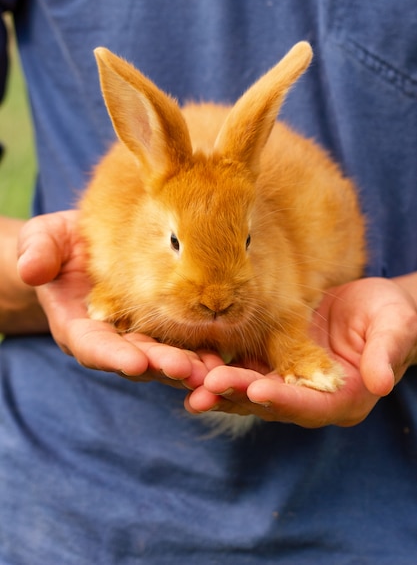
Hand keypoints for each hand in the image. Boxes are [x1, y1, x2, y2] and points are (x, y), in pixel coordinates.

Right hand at [17, 210, 208, 388]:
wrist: (90, 244)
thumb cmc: (62, 243)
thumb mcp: (44, 240)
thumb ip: (37, 252)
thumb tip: (31, 270)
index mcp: (79, 325)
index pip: (94, 347)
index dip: (114, 357)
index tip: (135, 363)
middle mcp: (112, 339)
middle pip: (137, 359)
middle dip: (161, 366)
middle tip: (187, 370)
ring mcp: (140, 336)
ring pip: (165, 358)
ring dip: (190, 367)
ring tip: (215, 370)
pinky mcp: (165, 328)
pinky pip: (185, 344)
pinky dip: (204, 352)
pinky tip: (226, 355)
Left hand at [185, 278, 416, 426]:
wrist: (375, 306)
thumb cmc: (393, 317)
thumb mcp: (397, 329)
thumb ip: (387, 354)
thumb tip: (382, 384)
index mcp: (342, 398)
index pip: (309, 405)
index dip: (283, 399)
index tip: (257, 390)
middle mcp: (308, 398)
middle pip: (268, 400)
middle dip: (237, 392)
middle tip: (207, 384)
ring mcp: (286, 380)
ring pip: (245, 387)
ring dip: (216, 383)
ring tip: (185, 376)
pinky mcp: (270, 360)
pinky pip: (239, 365)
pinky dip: (215, 364)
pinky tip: (188, 358)